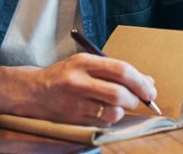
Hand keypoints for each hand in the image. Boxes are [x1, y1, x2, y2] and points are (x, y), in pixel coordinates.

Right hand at [0, 54, 156, 126]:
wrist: (31, 92)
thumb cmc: (65, 75)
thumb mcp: (87, 65)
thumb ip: (116, 71)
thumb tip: (148, 81)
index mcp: (83, 61)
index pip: (120, 69)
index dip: (140, 81)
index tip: (151, 88)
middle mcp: (78, 80)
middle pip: (118, 93)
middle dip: (136, 99)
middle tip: (143, 100)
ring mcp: (73, 101)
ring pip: (112, 112)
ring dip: (124, 111)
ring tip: (122, 106)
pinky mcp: (72, 118)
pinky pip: (101, 122)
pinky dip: (111, 119)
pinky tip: (107, 112)